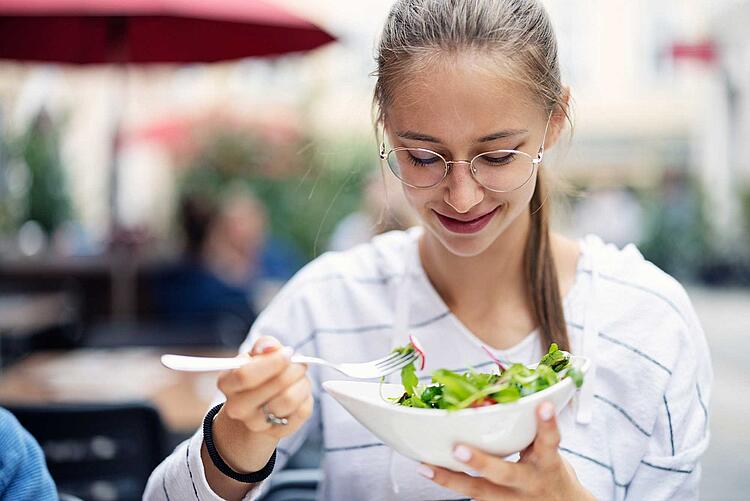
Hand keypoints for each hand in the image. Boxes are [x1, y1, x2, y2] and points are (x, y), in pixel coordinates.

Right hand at [212, 336, 313, 470]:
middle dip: (294, 369)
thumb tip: (270, 347)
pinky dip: (306, 397)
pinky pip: (302, 411)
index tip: (288, 353)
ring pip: (290, 400)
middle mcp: (237, 408)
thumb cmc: (257, 375)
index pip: (246, 375)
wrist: (256, 408)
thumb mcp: (255, 355)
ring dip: (302, 383)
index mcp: (227, 383)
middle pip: (275, 386)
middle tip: (300, 363)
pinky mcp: (278, 431)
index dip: (273, 361)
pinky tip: (299, 392)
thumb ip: (263, 345)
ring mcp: (256, 423)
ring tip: (300, 377)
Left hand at [417, 401, 595, 500]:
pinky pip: (471, 495)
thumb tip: (509, 392)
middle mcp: (530, 482)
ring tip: (427, 466)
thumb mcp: (548, 451)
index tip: (542, 405)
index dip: (547, 424)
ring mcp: (513, 499)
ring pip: (479, 491)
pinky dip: (449, 483)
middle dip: (481, 462)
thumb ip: (532, 430)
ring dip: (450, 479)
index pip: (549, 441)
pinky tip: (430, 471)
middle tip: (458, 449)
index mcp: (547, 463)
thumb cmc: (551, 471)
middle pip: (505, 473)